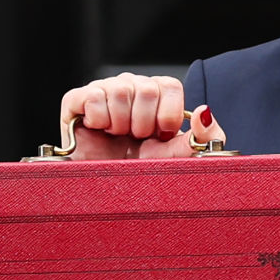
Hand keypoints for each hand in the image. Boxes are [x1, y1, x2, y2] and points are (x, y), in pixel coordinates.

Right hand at [60, 72, 224, 159]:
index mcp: (155, 97)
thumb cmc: (143, 174)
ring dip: (121, 123)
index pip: (168, 85)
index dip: (168, 115)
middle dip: (144, 124)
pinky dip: (99, 119)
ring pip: (120, 90)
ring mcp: (103, 91)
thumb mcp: (179, 158)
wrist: (108, 194)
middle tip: (136, 140)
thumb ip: (203, 138)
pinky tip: (99, 131)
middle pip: (147, 88)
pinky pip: (92, 96)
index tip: (161, 137)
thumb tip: (204, 111)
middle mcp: (130, 88)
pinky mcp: (75, 101)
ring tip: (117, 138)